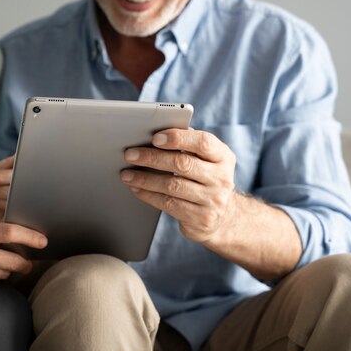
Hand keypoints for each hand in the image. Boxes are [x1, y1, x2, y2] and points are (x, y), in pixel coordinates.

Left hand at [120, 128, 236, 242]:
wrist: (224, 217)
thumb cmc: (205, 179)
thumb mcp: (205, 160)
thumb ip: (188, 144)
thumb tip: (156, 131)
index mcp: (223, 157)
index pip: (203, 142)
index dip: (178, 138)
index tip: (154, 138)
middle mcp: (221, 178)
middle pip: (182, 164)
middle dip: (152, 158)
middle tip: (130, 155)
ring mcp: (212, 200)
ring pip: (172, 186)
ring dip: (144, 179)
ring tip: (126, 174)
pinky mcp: (201, 218)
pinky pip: (169, 204)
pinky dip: (148, 195)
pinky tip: (136, 189)